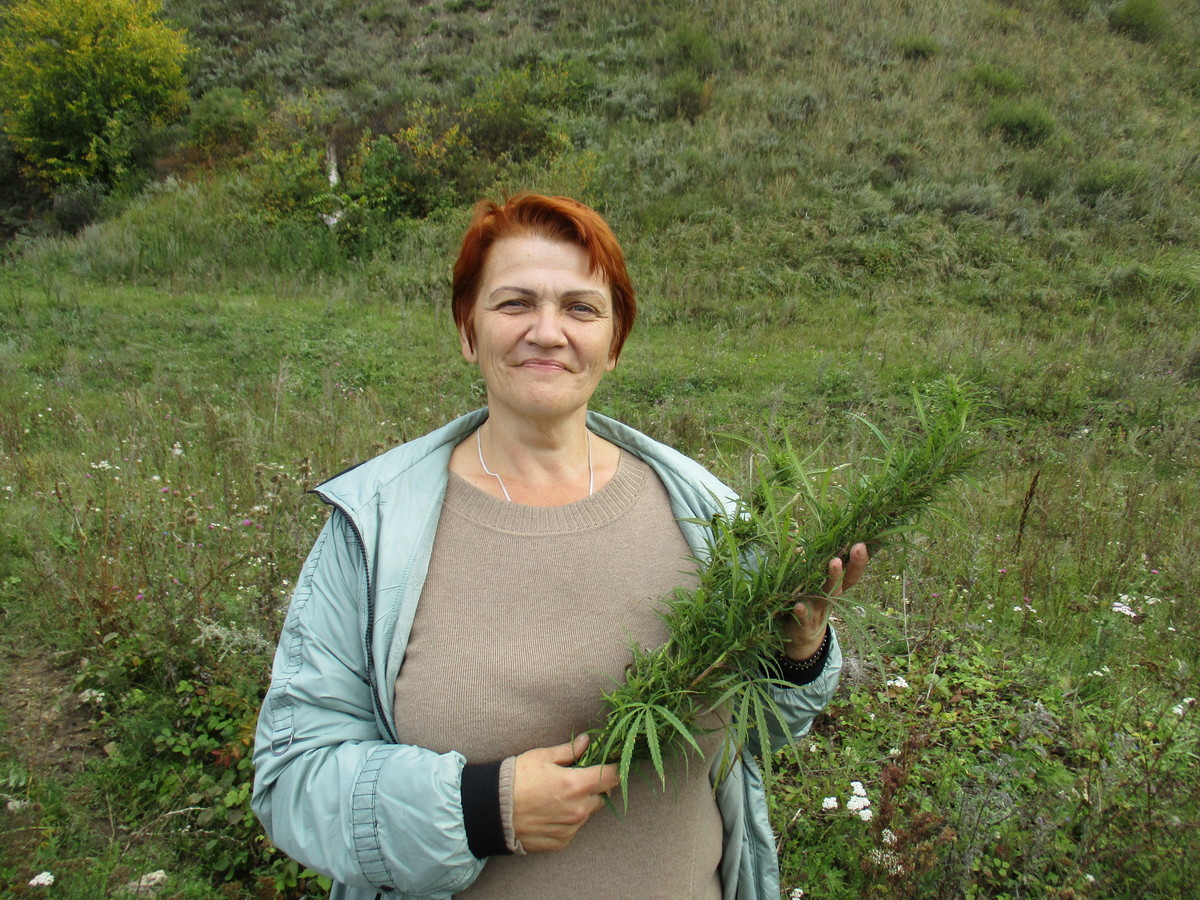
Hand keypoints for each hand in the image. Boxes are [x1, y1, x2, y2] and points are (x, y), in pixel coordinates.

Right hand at [512, 734, 620, 851]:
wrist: (492, 810)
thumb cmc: (516, 779)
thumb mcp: (542, 757)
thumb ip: (569, 751)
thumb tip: (587, 741)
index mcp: (576, 785)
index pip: (612, 777)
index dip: (613, 769)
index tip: (609, 764)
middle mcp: (578, 810)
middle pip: (602, 796)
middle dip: (595, 786)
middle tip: (577, 778)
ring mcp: (570, 829)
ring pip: (587, 813)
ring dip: (581, 803)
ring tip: (558, 795)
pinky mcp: (561, 842)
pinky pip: (573, 829)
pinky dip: (568, 820)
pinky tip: (550, 811)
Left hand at [782, 542, 868, 659]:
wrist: (801, 638)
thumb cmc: (809, 604)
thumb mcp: (815, 585)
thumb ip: (815, 567)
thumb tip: (810, 541)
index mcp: (835, 588)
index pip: (851, 573)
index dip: (859, 560)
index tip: (862, 543)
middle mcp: (830, 598)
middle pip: (843, 581)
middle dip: (851, 563)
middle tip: (856, 547)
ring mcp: (818, 611)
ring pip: (826, 594)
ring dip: (831, 579)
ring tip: (833, 563)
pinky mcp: (804, 624)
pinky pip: (803, 617)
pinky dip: (802, 612)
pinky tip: (798, 605)